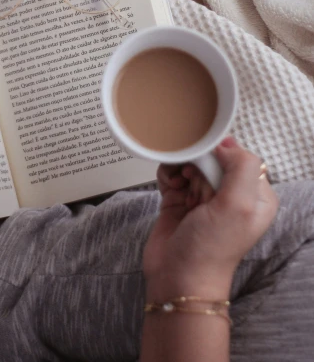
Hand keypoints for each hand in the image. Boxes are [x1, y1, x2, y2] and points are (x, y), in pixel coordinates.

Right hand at [143, 137, 278, 300]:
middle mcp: (231, 194)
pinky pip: (172, 172)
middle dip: (197, 162)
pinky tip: (169, 188)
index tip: (207, 165)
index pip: (240, 155)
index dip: (220, 154)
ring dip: (180, 167)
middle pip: (212, 156)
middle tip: (192, 179)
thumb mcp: (239, 206)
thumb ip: (241, 167)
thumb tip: (224, 145)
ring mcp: (204, 197)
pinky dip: (167, 174)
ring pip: (190, 161)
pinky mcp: (180, 199)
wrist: (178, 278)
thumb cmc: (211, 250)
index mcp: (255, 195)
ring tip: (179, 185)